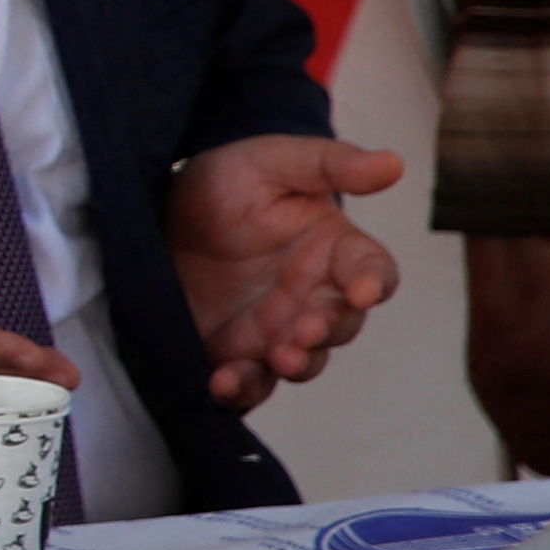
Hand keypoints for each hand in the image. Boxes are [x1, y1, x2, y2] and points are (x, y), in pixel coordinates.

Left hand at [170, 133, 407, 406]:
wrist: (157, 211)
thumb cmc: (226, 181)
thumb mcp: (270, 160)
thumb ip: (329, 163)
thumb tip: (392, 163)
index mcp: (333, 250)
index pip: (372, 271)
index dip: (373, 283)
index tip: (363, 291)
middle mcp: (312, 296)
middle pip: (341, 325)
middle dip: (328, 331)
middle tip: (304, 330)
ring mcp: (275, 330)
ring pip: (303, 361)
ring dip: (296, 365)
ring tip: (279, 358)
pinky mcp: (233, 354)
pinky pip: (250, 382)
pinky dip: (243, 390)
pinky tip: (222, 384)